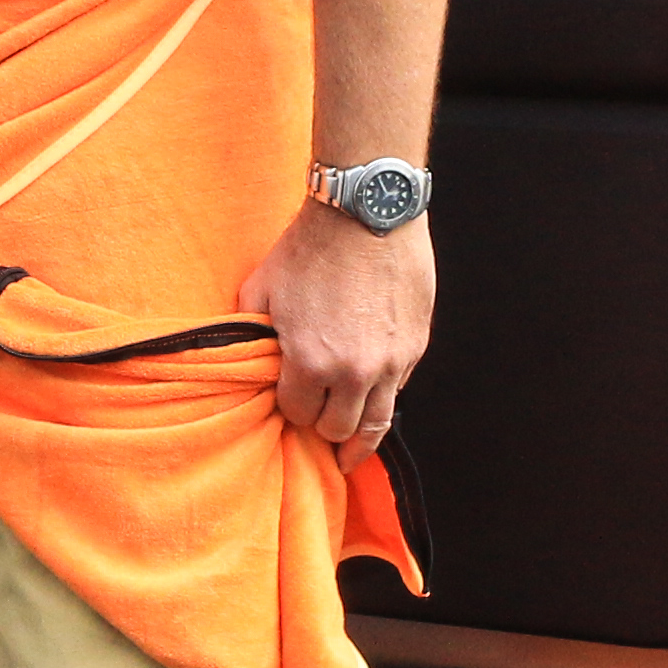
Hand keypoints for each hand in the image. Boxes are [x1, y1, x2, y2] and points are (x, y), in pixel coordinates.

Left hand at [242, 202, 433, 446]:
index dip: (290, 408)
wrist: (366, 212)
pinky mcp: (414, 347)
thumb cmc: (309, 248)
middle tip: (317, 420)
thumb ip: (253, 334)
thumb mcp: (261, 289)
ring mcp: (390, 362)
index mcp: (310, 362)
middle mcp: (354, 372)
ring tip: (350, 455)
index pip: (297, 414)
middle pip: (338, 428)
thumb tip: (255, 361)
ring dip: (359, 439)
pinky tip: (371, 396)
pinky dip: (382, 396)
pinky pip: (398, 390)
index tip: (289, 399)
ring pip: (376, 424)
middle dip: (323, 426)